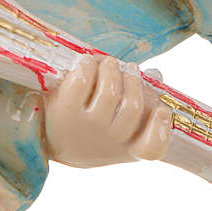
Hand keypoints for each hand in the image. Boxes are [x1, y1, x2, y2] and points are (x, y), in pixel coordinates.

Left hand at [44, 54, 171, 168]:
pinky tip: (87, 63)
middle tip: (129, 68)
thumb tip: (154, 74)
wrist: (49, 139)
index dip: (162, 128)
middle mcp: (109, 138)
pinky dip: (87, 67)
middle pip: (132, 106)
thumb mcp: (115, 125)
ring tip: (109, 63)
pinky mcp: (65, 110)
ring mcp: (87, 126)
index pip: (152, 148)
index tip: (162, 110)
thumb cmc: (89, 129)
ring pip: (110, 92)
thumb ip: (138, 103)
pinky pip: (82, 82)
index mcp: (128, 146)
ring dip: (111, 70)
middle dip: (132, 81)